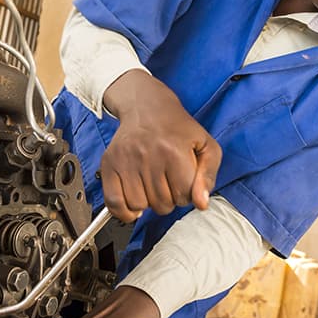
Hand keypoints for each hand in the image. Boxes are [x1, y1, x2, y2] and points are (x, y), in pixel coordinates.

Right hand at [101, 70, 221, 221]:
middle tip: (167, 182)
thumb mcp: (206, 146)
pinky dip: (124, 211)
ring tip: (152, 186)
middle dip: (168, 199)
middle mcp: (148, 156)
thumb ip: (208, 177)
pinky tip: (133, 203)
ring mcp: (126, 161)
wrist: (146, 106)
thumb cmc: (177, 128)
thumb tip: (201, 203)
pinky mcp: (109, 164)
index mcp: (174, 152)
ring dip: (148, 202)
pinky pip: (114, 202)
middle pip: (162, 204)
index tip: (183, 181)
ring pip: (139, 206)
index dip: (187, 194)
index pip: (184, 197)